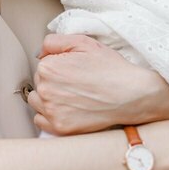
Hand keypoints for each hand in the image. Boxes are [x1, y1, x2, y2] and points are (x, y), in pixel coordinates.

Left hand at [26, 34, 168, 134]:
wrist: (131, 94)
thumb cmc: (110, 68)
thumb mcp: (83, 42)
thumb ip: (54, 41)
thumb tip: (40, 53)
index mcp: (48, 67)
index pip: (42, 64)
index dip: (58, 65)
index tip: (73, 69)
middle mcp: (46, 89)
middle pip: (39, 82)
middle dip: (53, 80)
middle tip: (75, 82)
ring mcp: (52, 111)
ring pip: (37, 101)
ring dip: (48, 97)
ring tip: (71, 95)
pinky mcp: (59, 127)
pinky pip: (40, 120)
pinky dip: (49, 115)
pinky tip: (66, 109)